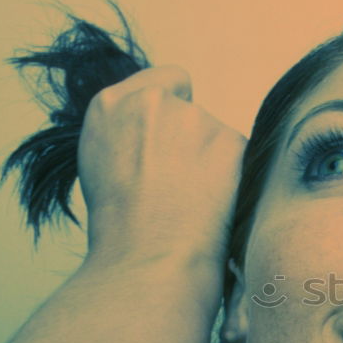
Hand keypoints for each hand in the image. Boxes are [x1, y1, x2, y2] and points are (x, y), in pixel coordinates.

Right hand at [77, 65, 246, 268]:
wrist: (149, 259)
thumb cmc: (122, 229)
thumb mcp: (103, 165)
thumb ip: (129, 133)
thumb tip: (156, 128)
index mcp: (110, 105)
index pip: (165, 83)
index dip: (173, 112)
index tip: (170, 142)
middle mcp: (151, 102)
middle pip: (192, 112)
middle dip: (192, 141)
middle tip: (179, 187)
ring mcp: (193, 118)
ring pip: (217, 137)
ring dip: (212, 162)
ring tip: (191, 203)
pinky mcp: (230, 140)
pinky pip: (240, 157)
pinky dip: (233, 179)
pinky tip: (213, 205)